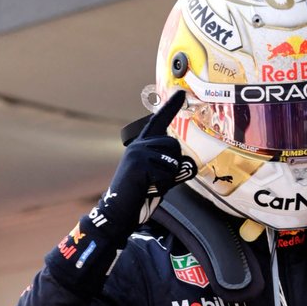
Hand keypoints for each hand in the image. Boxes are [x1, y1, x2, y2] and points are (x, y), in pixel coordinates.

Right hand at [93, 91, 196, 229]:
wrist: (118, 212)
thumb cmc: (139, 197)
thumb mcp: (156, 177)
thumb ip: (168, 166)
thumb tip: (188, 164)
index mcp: (141, 145)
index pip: (158, 122)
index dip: (170, 107)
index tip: (181, 93)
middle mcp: (139, 145)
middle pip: (174, 146)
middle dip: (173, 167)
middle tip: (157, 181)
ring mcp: (138, 153)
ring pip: (172, 161)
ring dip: (167, 178)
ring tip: (151, 186)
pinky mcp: (140, 164)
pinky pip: (166, 174)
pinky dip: (162, 186)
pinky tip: (147, 189)